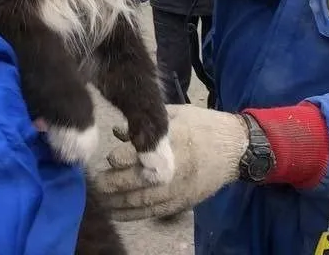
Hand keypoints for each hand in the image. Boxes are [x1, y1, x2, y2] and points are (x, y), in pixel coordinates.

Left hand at [93, 104, 247, 220]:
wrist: (236, 149)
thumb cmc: (204, 126)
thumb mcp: (179, 114)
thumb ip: (149, 121)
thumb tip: (119, 131)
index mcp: (176, 141)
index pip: (143, 153)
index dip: (121, 157)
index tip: (106, 157)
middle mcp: (175, 168)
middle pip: (137, 181)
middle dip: (111, 184)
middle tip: (92, 183)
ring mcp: (179, 189)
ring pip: (142, 201)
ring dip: (116, 203)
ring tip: (97, 200)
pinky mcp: (182, 202)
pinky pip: (153, 212)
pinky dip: (132, 215)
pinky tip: (115, 213)